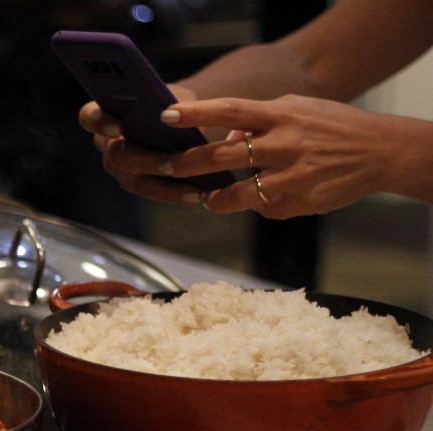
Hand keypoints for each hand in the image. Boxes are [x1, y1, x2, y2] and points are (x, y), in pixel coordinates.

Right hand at [78, 85, 215, 204]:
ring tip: (193, 189)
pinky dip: (174, 193)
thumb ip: (174, 104)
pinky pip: (151, 192)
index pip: (89, 117)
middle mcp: (106, 143)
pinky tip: (197, 193)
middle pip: (115, 155)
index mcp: (106, 113)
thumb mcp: (178, 97)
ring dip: (163, 186)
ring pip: (134, 180)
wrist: (185, 120)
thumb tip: (176, 117)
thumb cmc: (175, 102)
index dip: (100, 122)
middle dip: (143, 161)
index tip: (119, 126)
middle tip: (169, 164)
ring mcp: (119, 167)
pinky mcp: (135, 183)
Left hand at [153, 95, 398, 217]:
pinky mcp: (303, 202)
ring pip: (240, 194)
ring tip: (206, 198)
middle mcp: (285, 143)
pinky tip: (260, 201)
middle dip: (187, 163)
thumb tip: (225, 137)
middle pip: (224, 156)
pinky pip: (265, 210)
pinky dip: (257, 206)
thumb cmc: (328, 126)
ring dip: (216, 199)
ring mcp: (294, 175)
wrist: (379, 151)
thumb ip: (257, 121)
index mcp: (280, 115)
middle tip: (164, 167)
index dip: (196, 114)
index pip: (230, 110)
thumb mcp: (295, 109)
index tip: (166, 116)